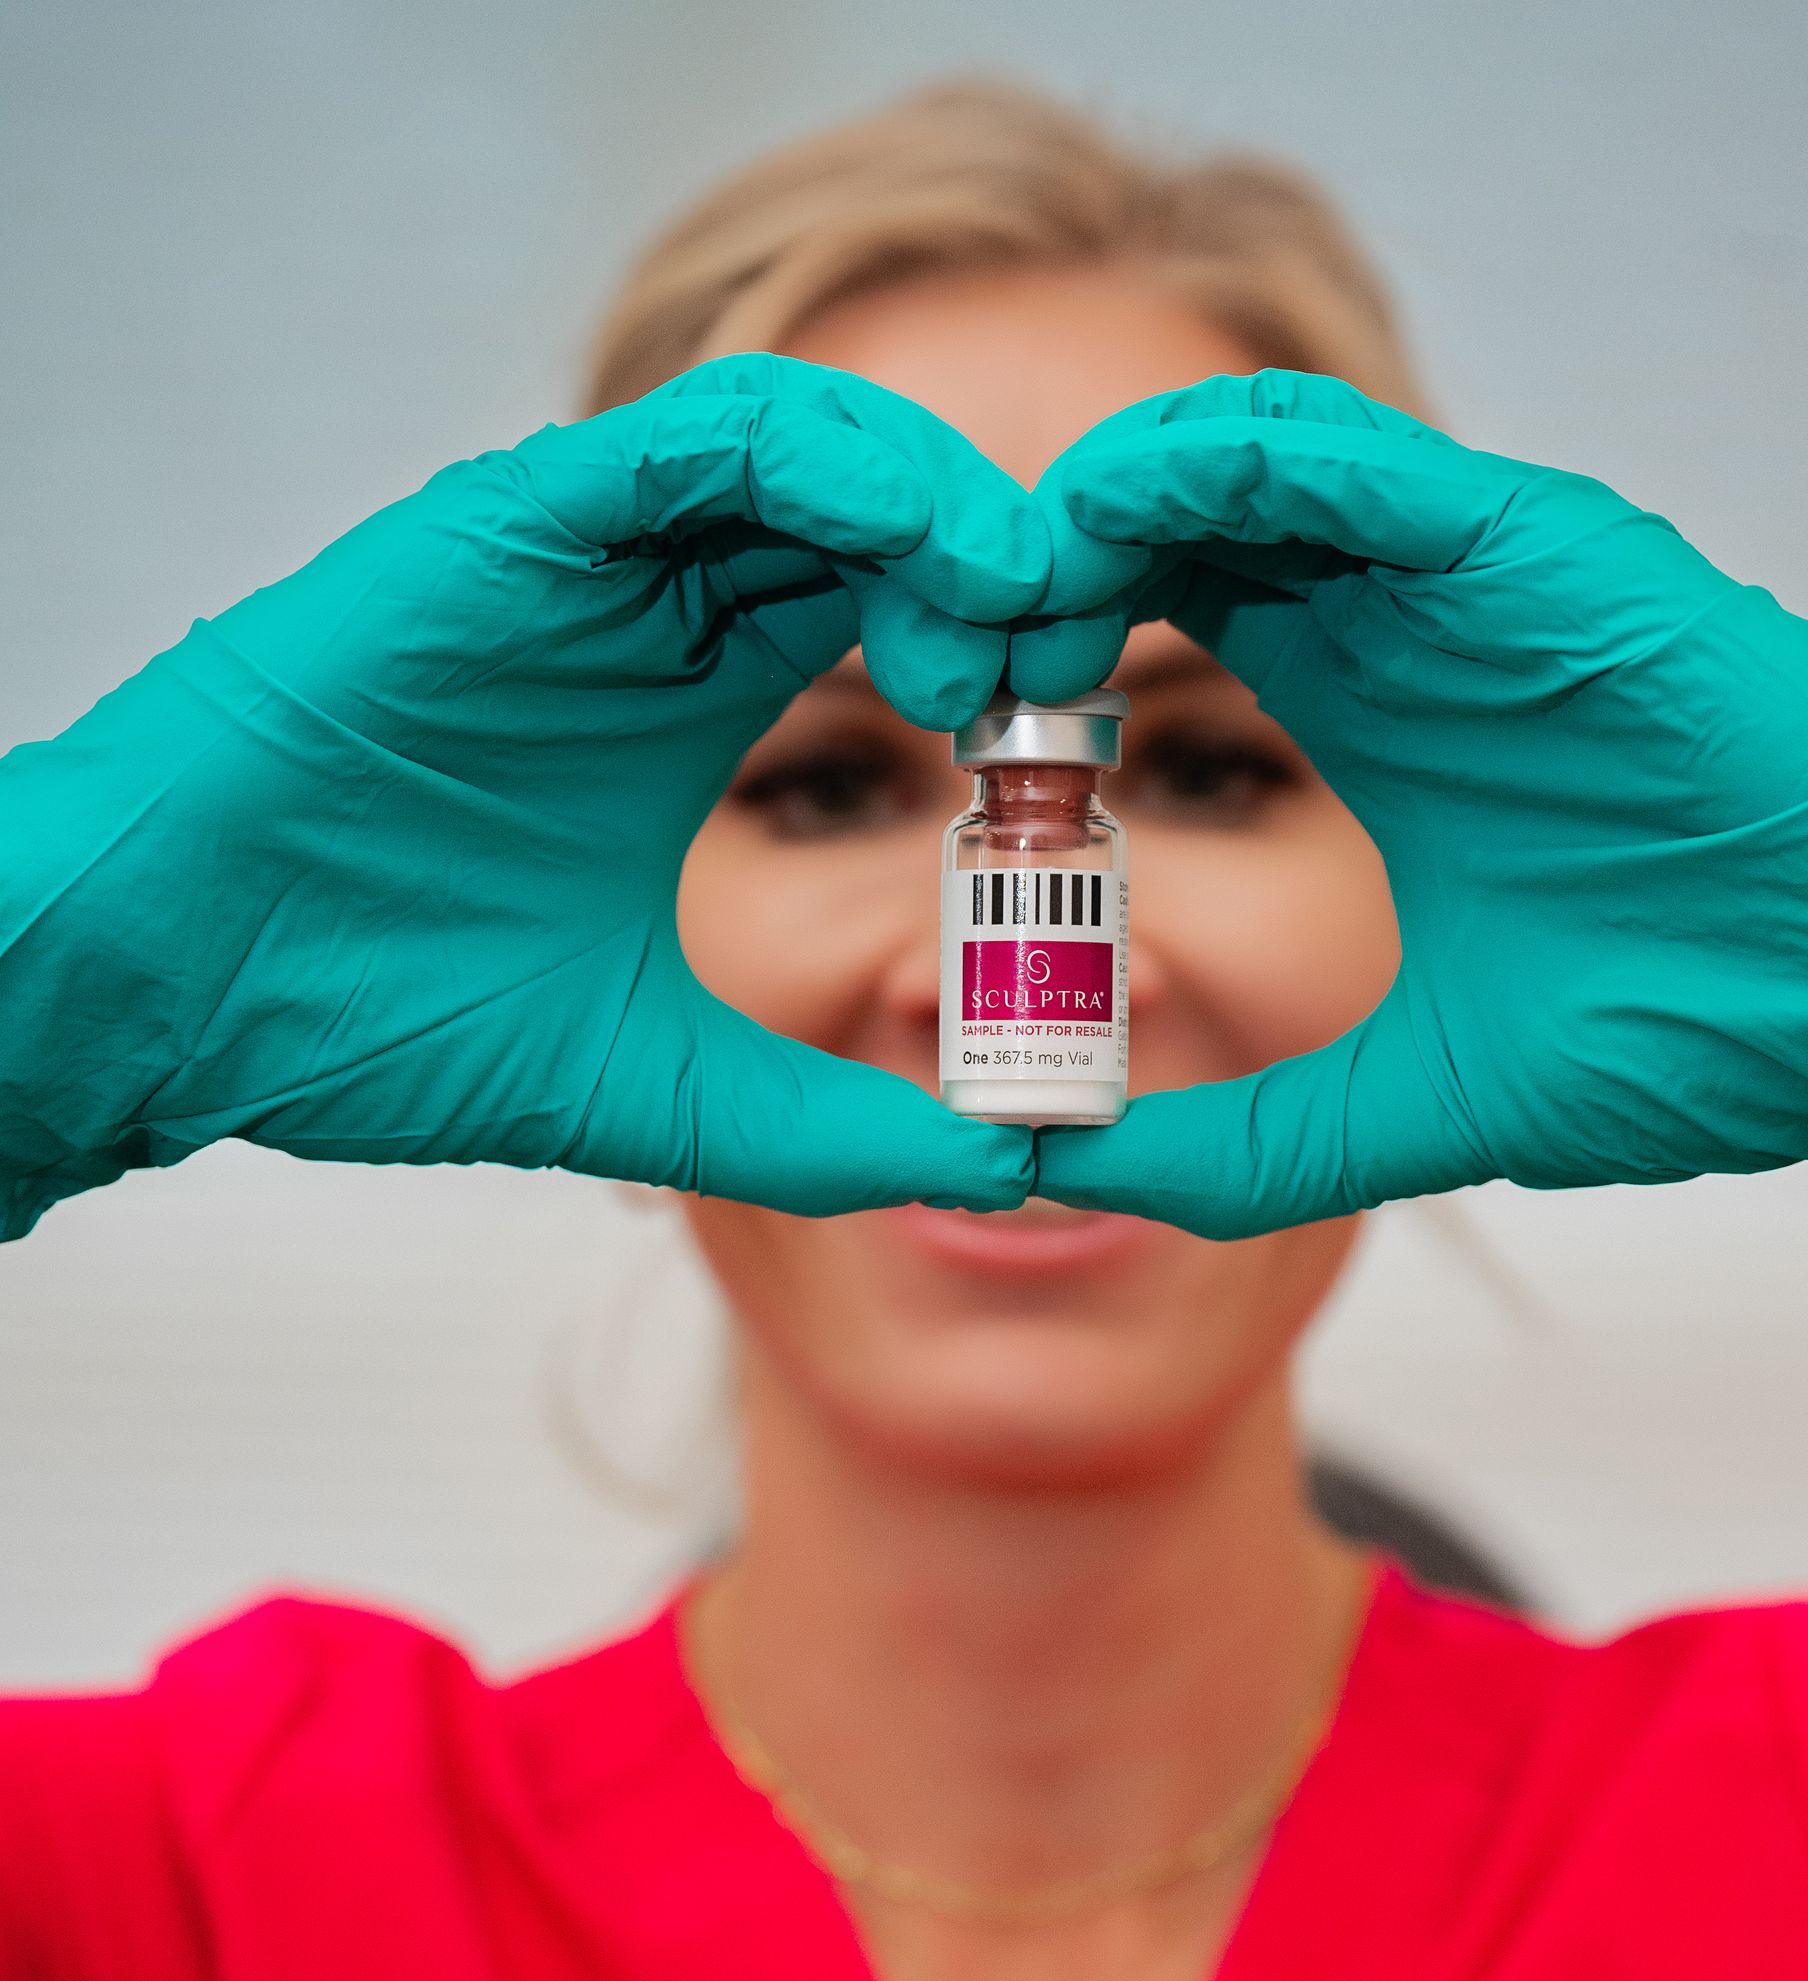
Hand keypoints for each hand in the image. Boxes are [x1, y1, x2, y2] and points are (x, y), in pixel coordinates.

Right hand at [0, 358, 1047, 1237]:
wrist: (192, 988)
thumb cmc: (380, 1022)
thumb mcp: (654, 1089)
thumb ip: (821, 1127)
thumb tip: (1009, 1175)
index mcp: (693, 707)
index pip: (892, 626)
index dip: (1001, 667)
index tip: (1071, 764)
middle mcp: (655, 610)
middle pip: (876, 525)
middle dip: (997, 580)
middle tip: (1075, 670)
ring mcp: (590, 556)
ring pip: (813, 453)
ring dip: (940, 511)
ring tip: (1017, 612)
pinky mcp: (521, 519)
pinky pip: (704, 438)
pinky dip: (834, 462)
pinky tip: (923, 545)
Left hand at [1014, 373, 1807, 1235]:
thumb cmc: (1683, 1036)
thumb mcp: (1404, 1104)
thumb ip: (1239, 1144)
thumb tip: (1059, 1179)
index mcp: (1367, 721)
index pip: (1161, 630)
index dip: (1040, 663)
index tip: (957, 751)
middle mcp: (1398, 625)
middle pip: (1168, 530)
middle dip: (1037, 572)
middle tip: (939, 653)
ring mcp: (1458, 573)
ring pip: (1227, 463)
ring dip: (1090, 508)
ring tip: (1002, 594)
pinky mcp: (1524, 539)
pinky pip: (1333, 451)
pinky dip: (1201, 464)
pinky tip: (1104, 526)